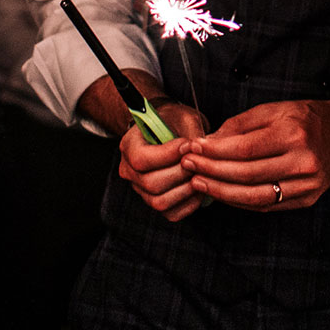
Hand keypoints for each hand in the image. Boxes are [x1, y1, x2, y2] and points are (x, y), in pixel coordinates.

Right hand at [116, 102, 209, 221]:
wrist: (174, 130)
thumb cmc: (176, 121)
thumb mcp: (183, 117)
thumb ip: (190, 132)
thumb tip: (196, 150)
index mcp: (129, 146)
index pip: (141, 159)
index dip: (168, 155)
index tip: (188, 145)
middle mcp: (130, 171)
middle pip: (151, 183)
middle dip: (180, 173)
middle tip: (199, 161)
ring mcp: (141, 189)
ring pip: (160, 201)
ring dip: (185, 189)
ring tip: (200, 173)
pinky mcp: (156, 201)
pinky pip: (171, 213)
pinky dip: (189, 204)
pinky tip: (200, 187)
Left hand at [183, 100, 329, 211]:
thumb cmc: (306, 119)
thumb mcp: (275, 109)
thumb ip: (240, 125)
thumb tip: (208, 143)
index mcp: (295, 133)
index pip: (245, 149)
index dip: (214, 152)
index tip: (192, 149)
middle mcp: (303, 161)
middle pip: (247, 174)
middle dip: (212, 171)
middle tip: (188, 167)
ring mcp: (307, 184)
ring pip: (255, 196)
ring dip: (222, 192)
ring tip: (199, 183)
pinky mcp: (307, 199)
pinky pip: (267, 205)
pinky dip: (240, 201)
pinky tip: (222, 193)